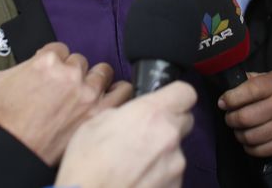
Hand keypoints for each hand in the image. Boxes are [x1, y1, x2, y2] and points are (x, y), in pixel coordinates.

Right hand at [0, 42, 132, 165]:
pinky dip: (117, 91)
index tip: (50, 73)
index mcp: (46, 61)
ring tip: (86, 90)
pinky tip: (109, 95)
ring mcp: (88, 92)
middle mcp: (70, 73)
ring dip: (95, 79)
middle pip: (80, 61)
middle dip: (72, 71)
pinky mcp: (99, 111)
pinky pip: (122, 90)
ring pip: (102, 72)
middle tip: (64, 87)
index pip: (60, 48)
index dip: (54, 61)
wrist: (11, 152)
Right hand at [55, 81, 196, 187]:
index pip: (185, 92)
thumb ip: (124, 113)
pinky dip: (160, 175)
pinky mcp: (176, 186)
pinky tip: (139, 179)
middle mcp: (169, 136)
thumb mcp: (95, 123)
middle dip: (168, 124)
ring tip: (135, 164)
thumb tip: (132, 115)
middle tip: (145, 134)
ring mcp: (176, 164)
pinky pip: (172, 174)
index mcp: (151, 114)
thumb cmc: (86, 167)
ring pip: (176, 150)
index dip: (175, 95)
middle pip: (184, 121)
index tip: (165, 101)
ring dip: (162, 153)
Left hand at [217, 70, 271, 156]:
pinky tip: (249, 139)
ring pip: (249, 136)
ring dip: (238, 133)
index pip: (248, 91)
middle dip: (230, 118)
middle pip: (245, 117)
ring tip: (239, 128)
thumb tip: (231, 87)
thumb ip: (253, 79)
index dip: (230, 98)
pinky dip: (248, 146)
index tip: (223, 102)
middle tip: (230, 116)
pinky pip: (258, 150)